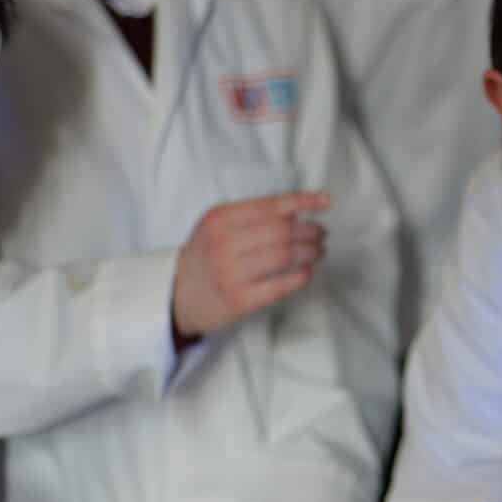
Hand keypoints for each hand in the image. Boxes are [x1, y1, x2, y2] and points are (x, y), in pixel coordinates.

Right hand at [171, 192, 329, 337]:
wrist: (176, 294)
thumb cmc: (206, 256)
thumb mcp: (217, 226)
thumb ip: (251, 215)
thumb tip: (298, 210)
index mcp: (219, 219)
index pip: (271, 205)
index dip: (304, 202)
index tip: (325, 202)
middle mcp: (223, 244)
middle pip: (283, 231)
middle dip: (311, 231)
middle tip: (321, 235)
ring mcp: (230, 273)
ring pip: (285, 256)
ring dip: (310, 252)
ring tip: (318, 251)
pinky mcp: (238, 300)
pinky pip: (280, 285)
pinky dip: (301, 276)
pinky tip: (307, 271)